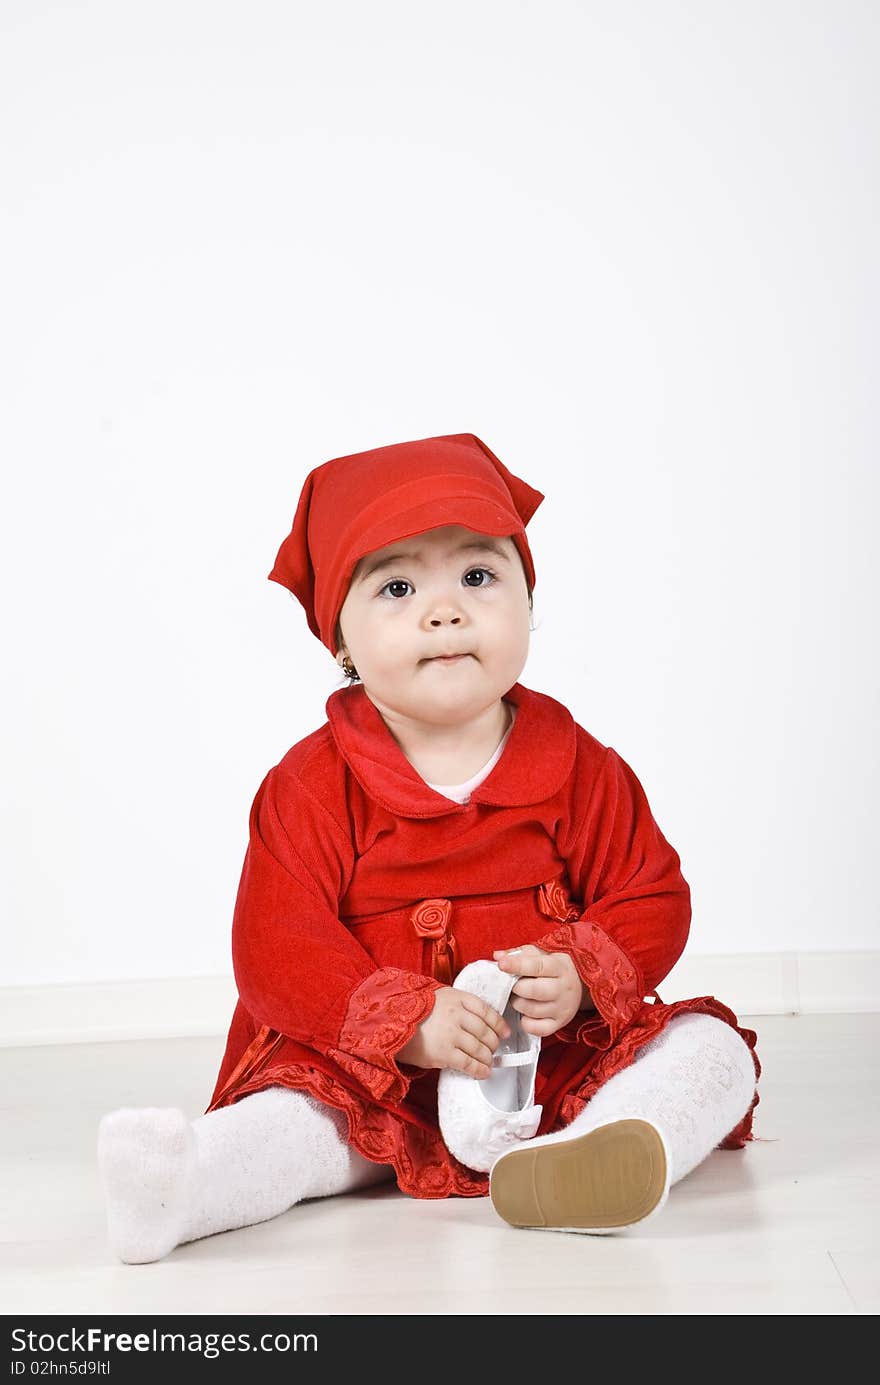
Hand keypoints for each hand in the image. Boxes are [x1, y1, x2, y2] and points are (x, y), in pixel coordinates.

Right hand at [396, 986, 511, 1078]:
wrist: (391, 1023)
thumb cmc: (414, 1010)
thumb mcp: (439, 997)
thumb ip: (459, 1004)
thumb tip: (478, 1018)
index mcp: (457, 998)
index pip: (486, 1010)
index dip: (499, 1023)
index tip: (504, 1032)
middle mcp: (458, 1015)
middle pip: (486, 1031)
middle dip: (493, 1043)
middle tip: (494, 1049)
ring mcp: (452, 1035)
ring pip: (480, 1048)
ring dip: (487, 1058)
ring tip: (488, 1062)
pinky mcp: (444, 1054)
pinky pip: (469, 1063)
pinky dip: (479, 1069)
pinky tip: (483, 1073)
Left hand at [493, 945, 590, 1036]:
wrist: (580, 984)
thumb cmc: (553, 967)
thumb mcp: (540, 955)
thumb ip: (518, 954)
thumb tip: (497, 956)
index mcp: (559, 967)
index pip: (536, 966)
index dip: (517, 965)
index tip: (501, 964)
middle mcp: (563, 988)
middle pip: (533, 990)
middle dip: (515, 987)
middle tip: (513, 985)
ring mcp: (562, 1008)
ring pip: (531, 1010)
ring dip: (518, 1003)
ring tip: (519, 996)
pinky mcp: (560, 1023)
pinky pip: (537, 1029)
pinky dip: (526, 1022)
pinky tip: (526, 1013)